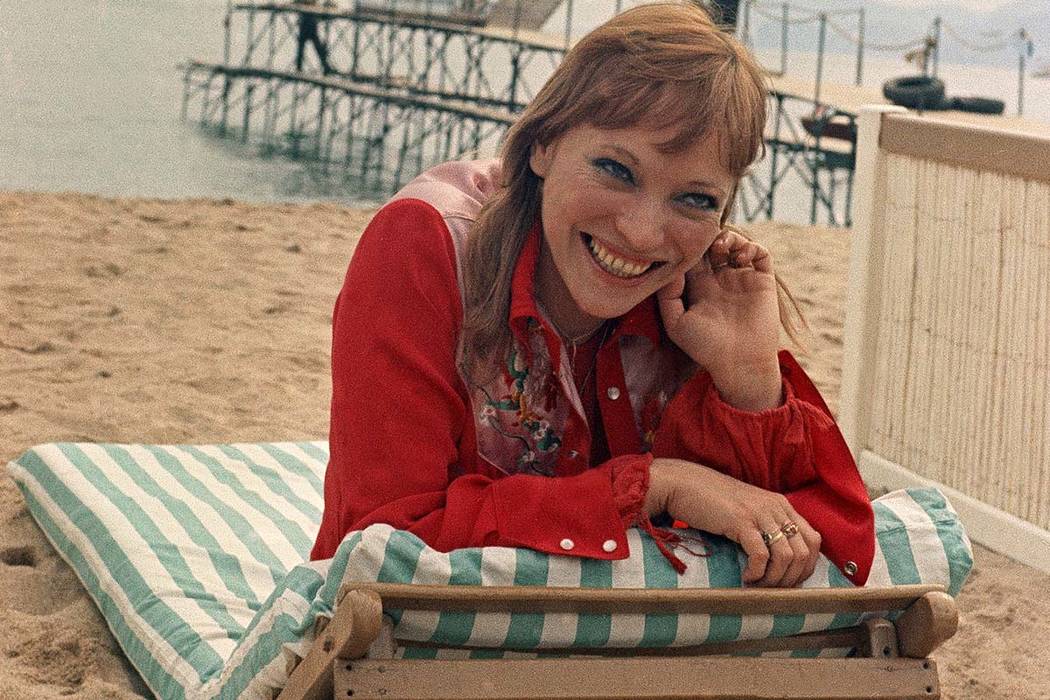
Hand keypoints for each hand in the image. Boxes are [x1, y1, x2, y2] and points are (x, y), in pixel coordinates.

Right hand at [645, 458, 821, 586]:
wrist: (684, 484)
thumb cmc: (712, 501)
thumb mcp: (748, 511)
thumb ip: (766, 526)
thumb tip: (779, 560)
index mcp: (781, 505)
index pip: (813, 540)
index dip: (807, 566)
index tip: (789, 581)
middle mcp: (776, 508)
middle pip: (804, 552)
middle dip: (791, 578)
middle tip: (771, 588)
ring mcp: (759, 513)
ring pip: (787, 557)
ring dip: (774, 579)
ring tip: (757, 584)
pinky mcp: (741, 521)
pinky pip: (761, 556)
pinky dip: (757, 573)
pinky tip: (745, 577)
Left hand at [657, 228, 781, 409]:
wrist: (739, 362)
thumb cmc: (705, 347)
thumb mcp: (676, 324)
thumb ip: (668, 296)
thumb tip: (672, 268)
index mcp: (699, 288)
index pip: (693, 257)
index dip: (688, 246)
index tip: (683, 242)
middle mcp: (720, 280)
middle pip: (713, 246)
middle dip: (708, 237)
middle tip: (704, 239)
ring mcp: (742, 279)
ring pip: (737, 245)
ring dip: (729, 238)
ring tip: (722, 246)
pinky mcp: (763, 281)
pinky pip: (761, 254)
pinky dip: (752, 247)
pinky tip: (741, 256)